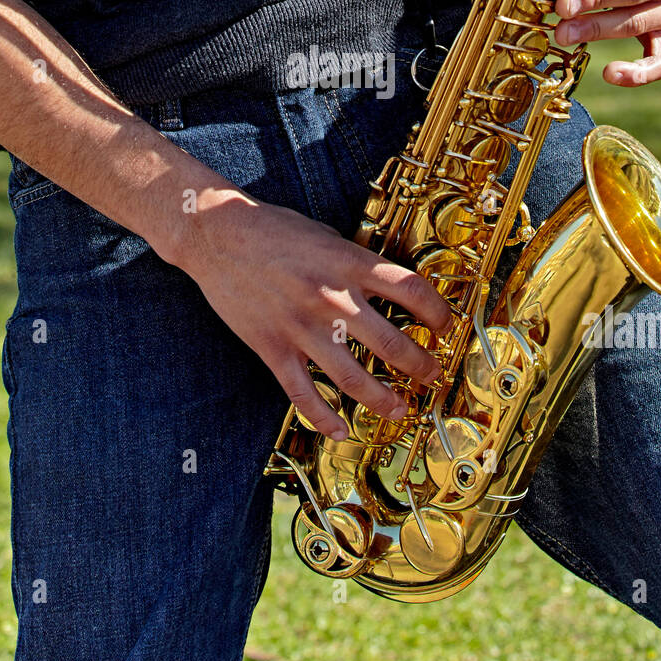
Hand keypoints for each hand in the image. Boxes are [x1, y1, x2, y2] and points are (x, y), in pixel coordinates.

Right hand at [172, 191, 449, 439]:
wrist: (216, 234)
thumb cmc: (271, 229)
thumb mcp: (326, 235)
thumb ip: (355, 262)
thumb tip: (385, 285)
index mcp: (349, 264)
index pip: (412, 291)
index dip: (438, 313)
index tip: (445, 327)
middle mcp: (332, 298)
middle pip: (392, 343)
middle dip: (421, 366)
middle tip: (432, 376)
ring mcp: (302, 327)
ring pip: (354, 379)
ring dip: (383, 400)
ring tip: (400, 409)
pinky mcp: (273, 348)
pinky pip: (303, 394)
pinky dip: (324, 419)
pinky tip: (340, 430)